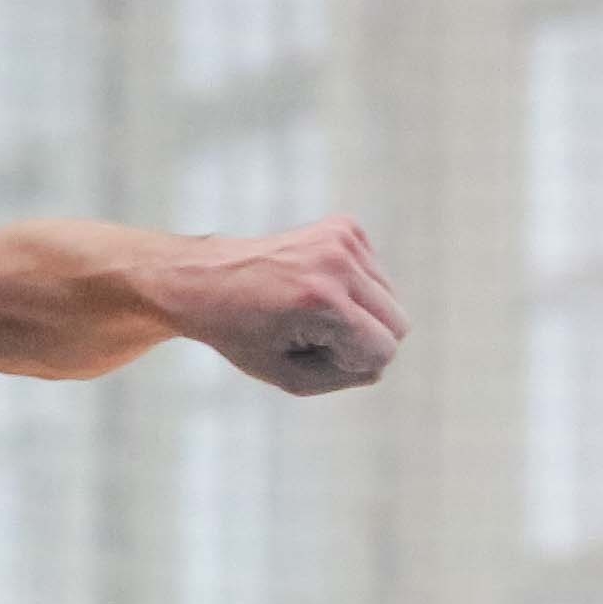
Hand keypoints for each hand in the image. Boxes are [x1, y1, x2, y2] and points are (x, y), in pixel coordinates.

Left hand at [163, 218, 407, 396]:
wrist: (204, 280)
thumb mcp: (288, 376)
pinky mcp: (345, 226)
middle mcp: (338, 263)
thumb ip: (345, 376)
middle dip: (363, 340)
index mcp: (322, 302)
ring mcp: (343, 238)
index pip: (384, 350)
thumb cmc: (241, 334)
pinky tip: (312, 287)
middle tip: (312, 336)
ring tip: (308, 311)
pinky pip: (376, 275)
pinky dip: (352, 288)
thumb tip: (384, 356)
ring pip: (391, 298)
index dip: (354, 366)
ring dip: (358, 314)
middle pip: (398, 324)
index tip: (313, 356)